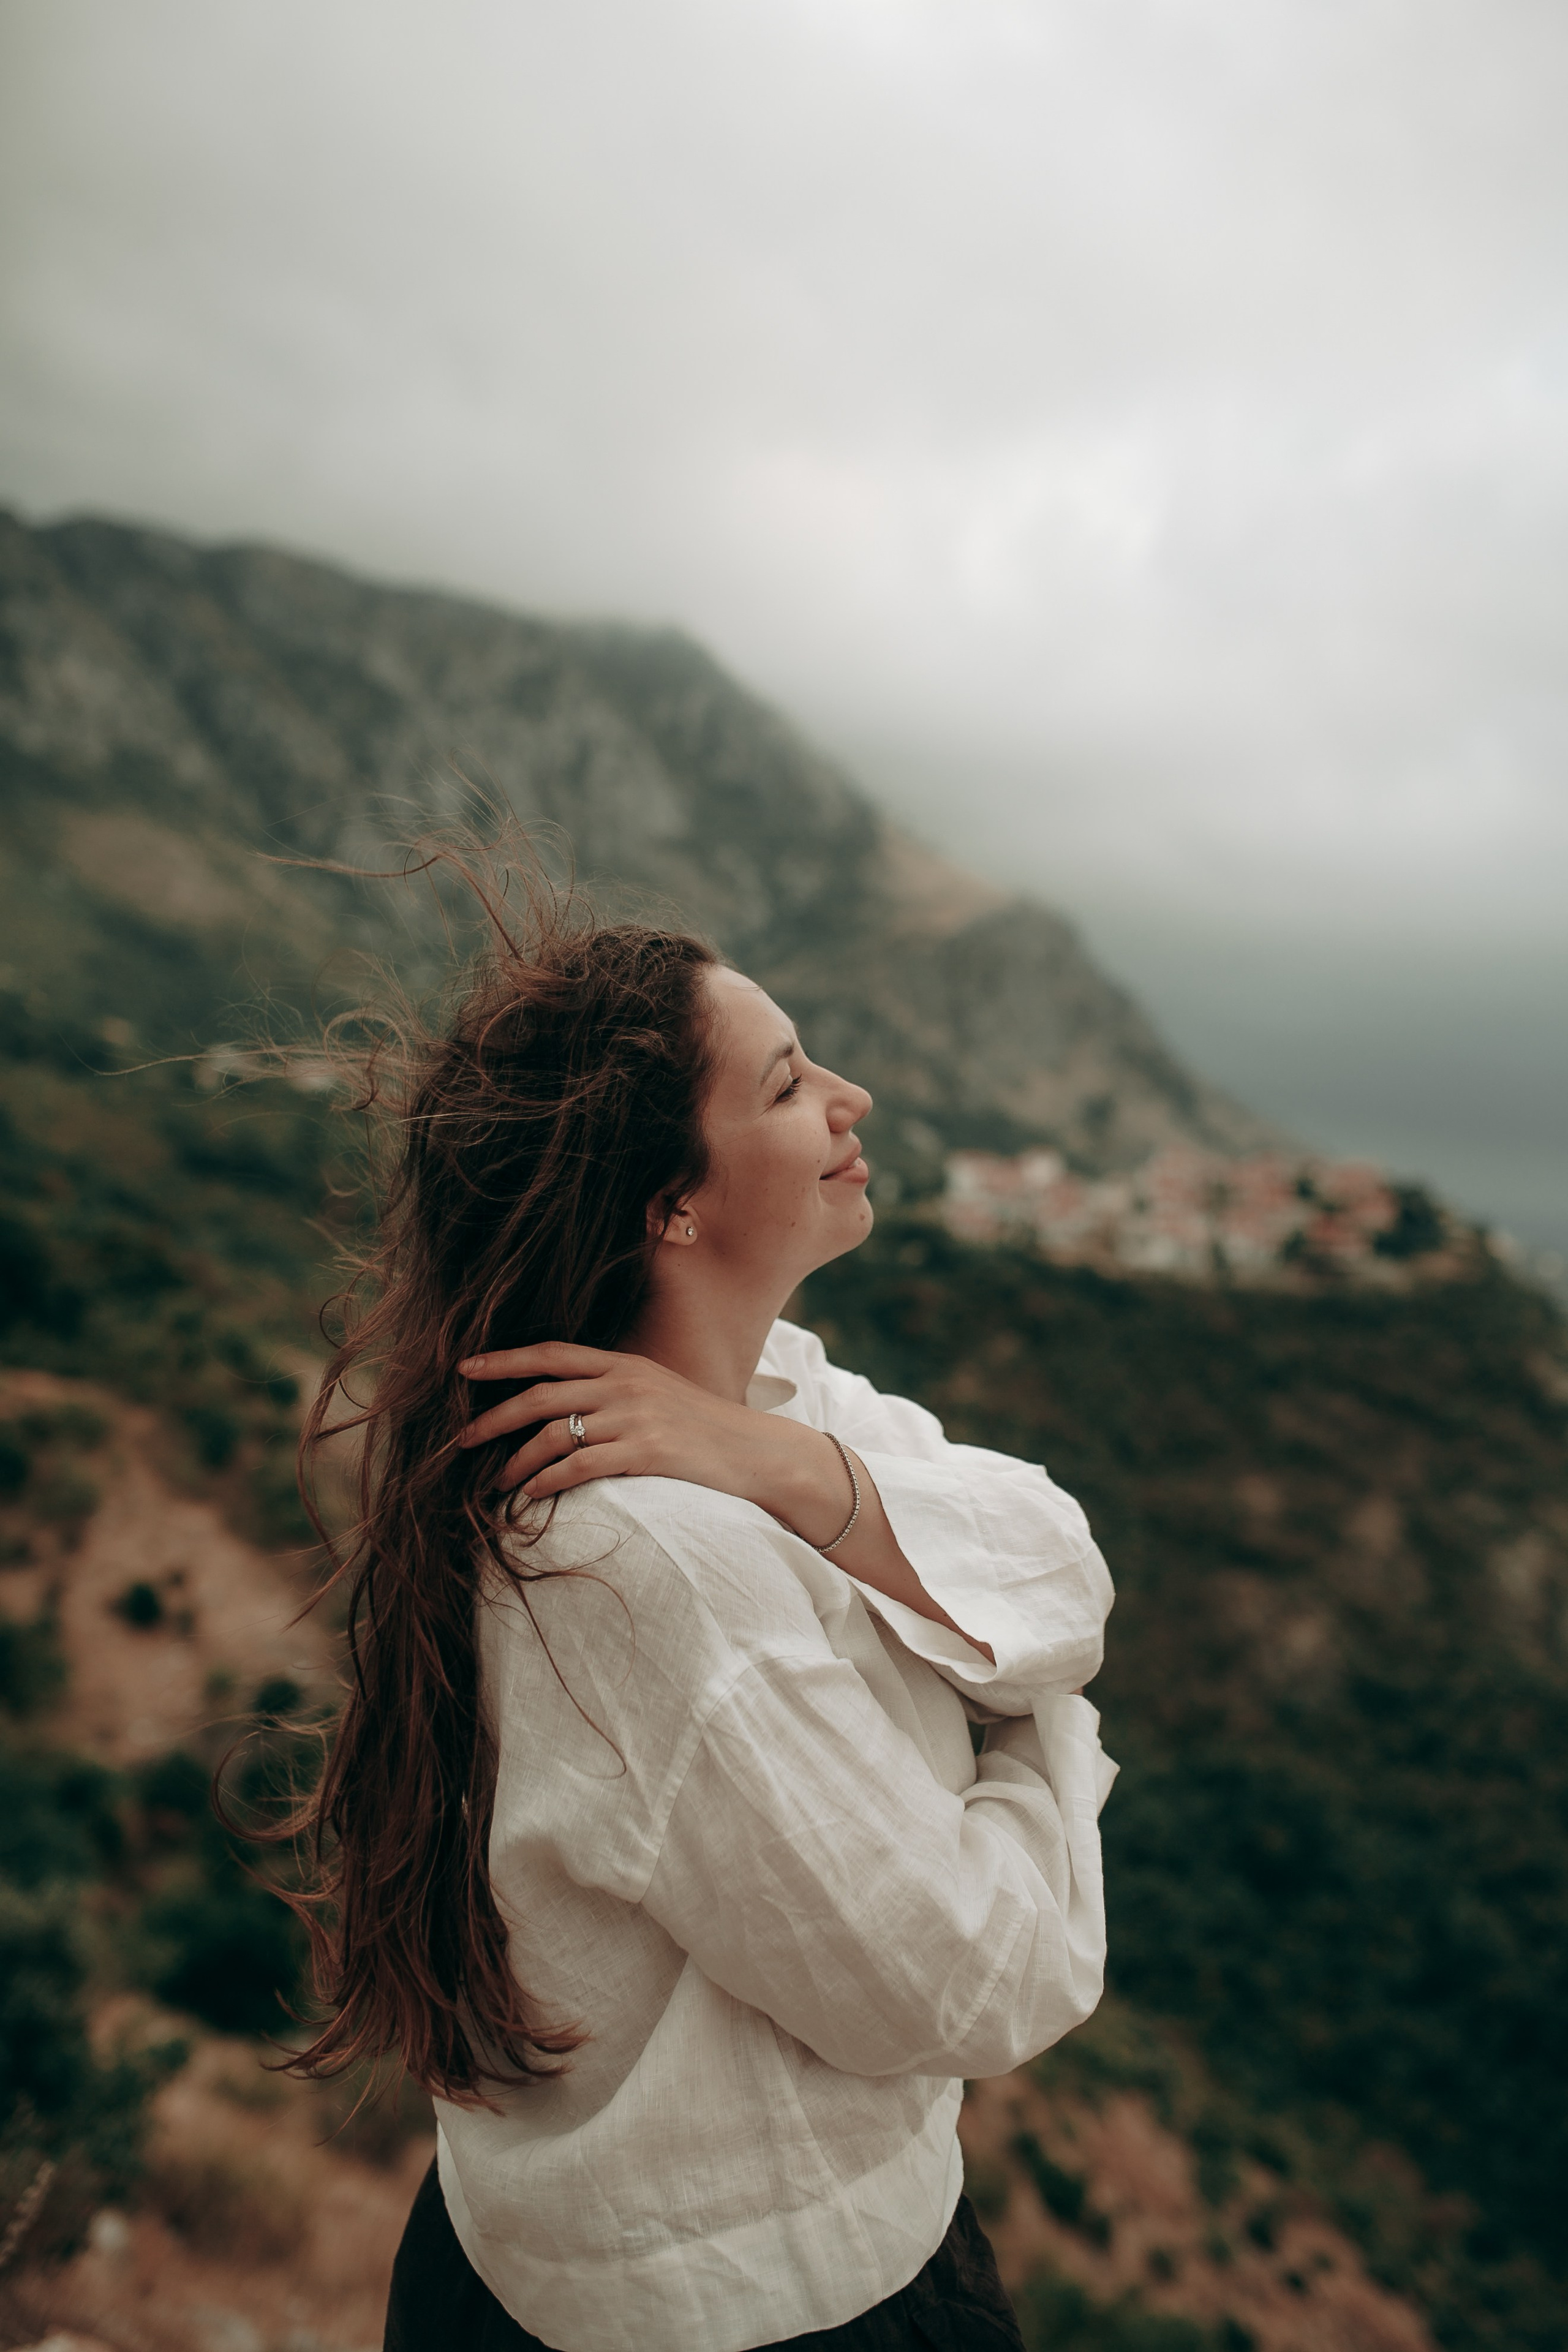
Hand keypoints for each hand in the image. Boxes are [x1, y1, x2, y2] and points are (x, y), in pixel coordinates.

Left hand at [456, 1342, 849, 1539]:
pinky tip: (530, 1498)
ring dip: (515, 1462)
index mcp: (625, 1364)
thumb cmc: (706, 1430)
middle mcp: (625, 1384)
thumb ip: (615, 1392)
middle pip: (540, 1394)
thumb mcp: (659, 1394)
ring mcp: (636, 1417)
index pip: (552, 1353)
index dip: (504, 1360)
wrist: (758, 1453)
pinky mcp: (646, 1452)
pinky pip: (578, 1466)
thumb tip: (565, 1407)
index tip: (464, 1368)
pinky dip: (546, 1483)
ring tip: (496, 1484)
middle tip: (460, 1440)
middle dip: (493, 1418)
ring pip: (553, 1434)